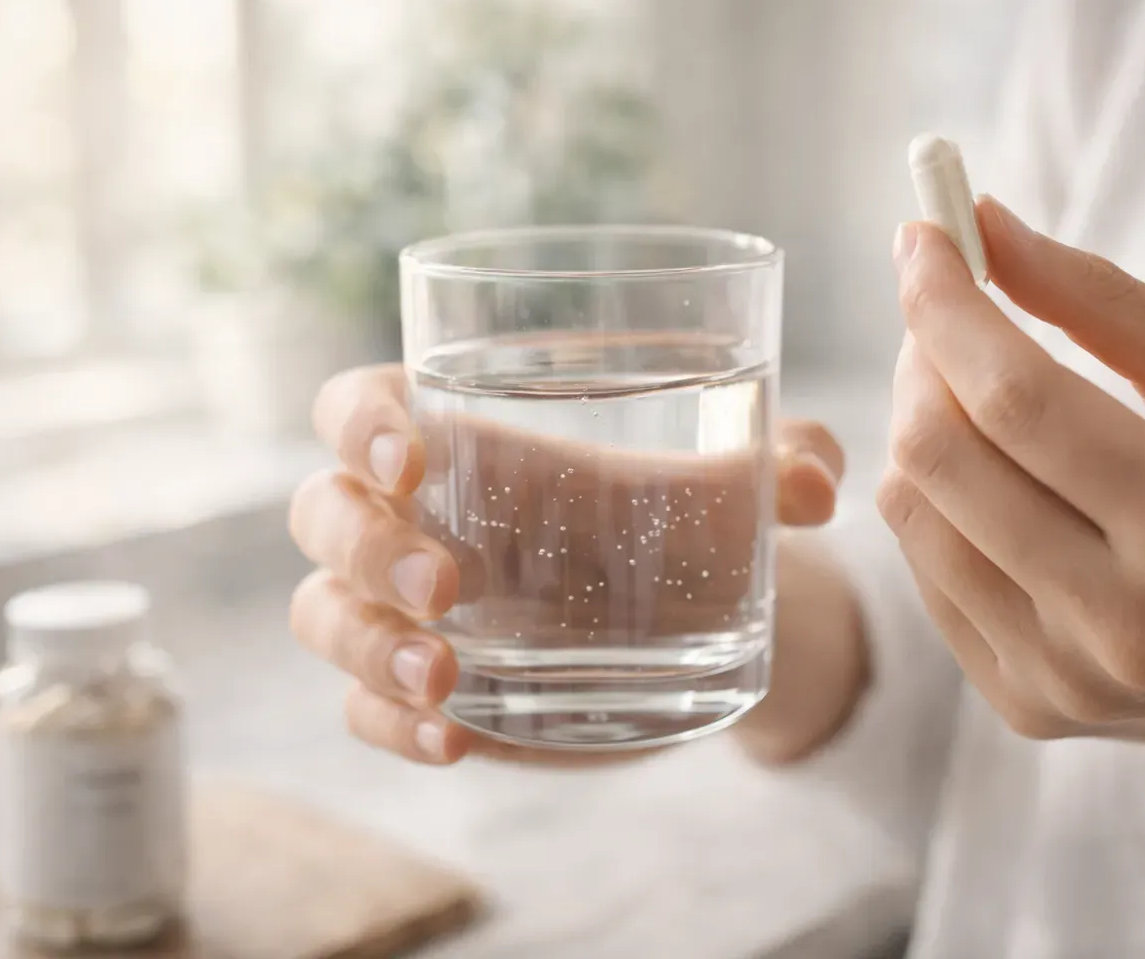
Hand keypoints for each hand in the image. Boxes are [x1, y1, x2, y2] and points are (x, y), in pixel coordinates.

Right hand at [287, 364, 844, 764]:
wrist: (704, 610)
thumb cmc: (689, 512)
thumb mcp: (732, 484)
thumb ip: (778, 463)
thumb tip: (819, 485)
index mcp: (459, 431)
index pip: (355, 405)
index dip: (359, 424)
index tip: (410, 456)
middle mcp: (414, 516)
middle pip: (325, 514)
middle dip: (369, 549)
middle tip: (449, 585)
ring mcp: (410, 610)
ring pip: (325, 614)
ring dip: (369, 645)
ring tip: (445, 676)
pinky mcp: (429, 691)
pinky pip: (363, 708)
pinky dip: (391, 724)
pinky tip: (452, 740)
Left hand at [879, 197, 1144, 746]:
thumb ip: (1109, 304)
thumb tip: (985, 227)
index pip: (1016, 399)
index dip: (945, 306)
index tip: (923, 237)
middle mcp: (1120, 624)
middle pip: (940, 460)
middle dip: (922, 357)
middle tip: (946, 310)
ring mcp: (1065, 680)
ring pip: (914, 517)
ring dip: (917, 425)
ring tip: (969, 386)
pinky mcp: (1033, 709)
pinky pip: (929, 577)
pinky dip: (938, 503)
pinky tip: (989, 474)